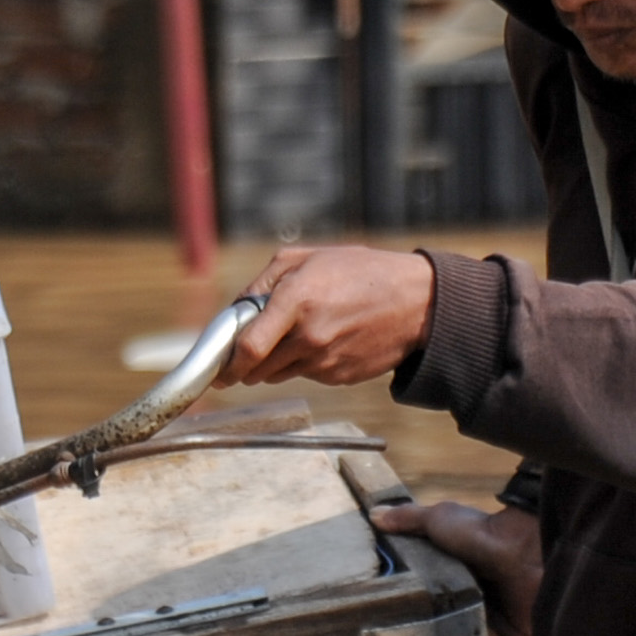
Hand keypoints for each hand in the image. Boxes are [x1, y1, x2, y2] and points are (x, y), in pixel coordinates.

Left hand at [226, 245, 436, 388]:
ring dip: (277, 360)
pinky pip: (307, 375)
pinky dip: (306, 362)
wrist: (418, 303)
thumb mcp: (308, 257)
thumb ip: (263, 281)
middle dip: (246, 364)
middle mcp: (309, 337)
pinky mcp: (339, 377)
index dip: (227, 364)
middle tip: (251, 349)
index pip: (248, 348)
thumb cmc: (361, 272)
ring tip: (303, 331)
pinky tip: (329, 338)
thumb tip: (236, 311)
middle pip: (258, 369)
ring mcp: (326, 362)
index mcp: (297, 300)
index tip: (218, 370)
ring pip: (280, 373)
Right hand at [371, 499, 538, 635]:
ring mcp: (497, 627)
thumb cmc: (483, 530)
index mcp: (458, 588)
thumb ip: (408, 519)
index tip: (403, 628)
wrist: (523, 545)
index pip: (433, 617)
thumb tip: (374, 515)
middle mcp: (478, 610)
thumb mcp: (438, 520)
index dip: (419, 625)